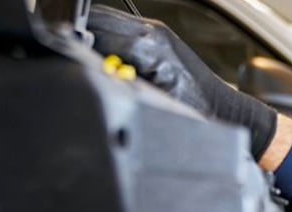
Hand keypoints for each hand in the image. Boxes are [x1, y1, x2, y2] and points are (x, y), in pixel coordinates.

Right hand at [87, 4, 277, 158]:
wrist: (224, 110)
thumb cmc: (196, 111)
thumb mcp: (153, 103)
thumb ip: (122, 81)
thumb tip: (97, 72)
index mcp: (148, 46)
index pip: (97, 31)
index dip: (78, 43)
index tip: (66, 54)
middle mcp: (152, 32)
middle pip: (100, 20)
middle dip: (83, 36)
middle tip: (72, 57)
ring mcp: (156, 31)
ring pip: (109, 21)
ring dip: (95, 36)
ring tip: (88, 58)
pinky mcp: (158, 36)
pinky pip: (123, 29)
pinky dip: (109, 39)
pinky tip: (107, 58)